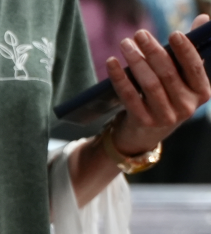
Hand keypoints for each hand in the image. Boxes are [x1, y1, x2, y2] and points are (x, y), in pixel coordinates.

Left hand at [106, 15, 210, 155]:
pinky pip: (130, 96)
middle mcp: (187, 107)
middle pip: (168, 74)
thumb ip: (190, 51)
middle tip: (139, 34)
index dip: (185, 51)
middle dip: (153, 51)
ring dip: (135, 60)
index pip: (195, 68)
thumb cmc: (167, 97)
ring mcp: (165, 117)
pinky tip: (112, 63)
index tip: (173, 34)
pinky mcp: (144, 122)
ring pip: (149, 84)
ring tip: (125, 43)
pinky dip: (120, 78)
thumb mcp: (182, 79)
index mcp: (201, 93)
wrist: (147, 134)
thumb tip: (202, 19)